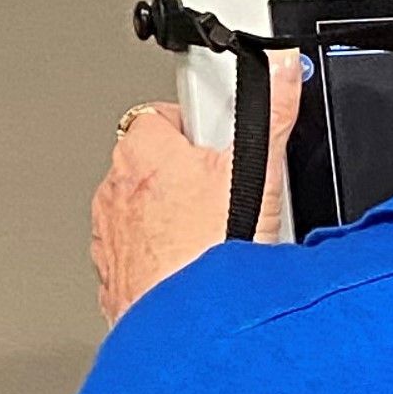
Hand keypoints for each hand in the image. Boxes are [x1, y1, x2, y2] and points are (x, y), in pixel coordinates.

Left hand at [90, 56, 300, 323]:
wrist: (189, 326)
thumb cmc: (210, 252)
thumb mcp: (258, 171)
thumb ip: (273, 112)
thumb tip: (282, 67)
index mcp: (143, 151)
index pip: (158, 117)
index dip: (191, 129)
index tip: (213, 143)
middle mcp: (115, 191)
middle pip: (149, 166)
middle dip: (182, 176)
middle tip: (223, 196)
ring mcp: (109, 238)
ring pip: (139, 214)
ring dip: (167, 221)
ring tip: (212, 238)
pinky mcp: (113, 280)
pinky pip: (135, 259)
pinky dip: (158, 262)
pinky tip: (194, 272)